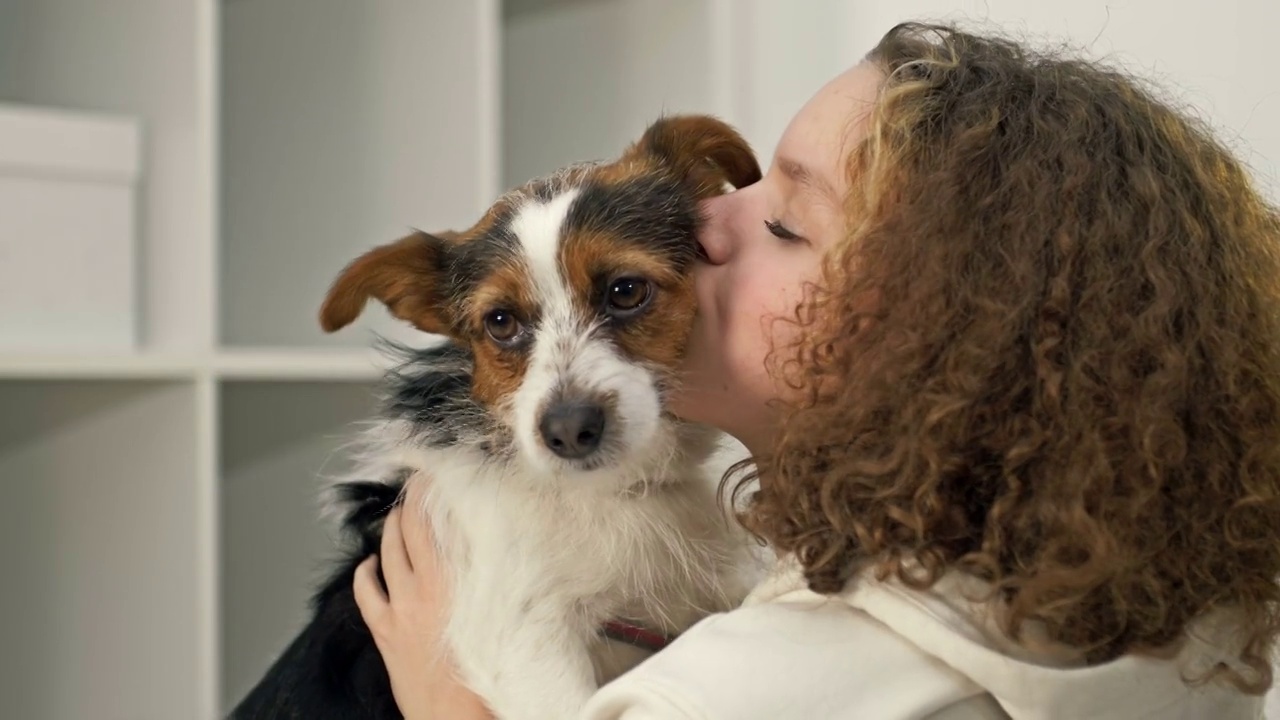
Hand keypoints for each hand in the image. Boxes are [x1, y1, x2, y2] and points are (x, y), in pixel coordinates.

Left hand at [353, 481, 492, 719]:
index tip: (437, 471)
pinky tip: (369, 564)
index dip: (432, 490)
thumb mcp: (508, 619)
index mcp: (456, 582)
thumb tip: (509, 548)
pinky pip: (367, 593)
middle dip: (411, 502)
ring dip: (392, 529)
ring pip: (387, 553)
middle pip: (409, 529)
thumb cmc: (492, 678)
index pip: (438, 519)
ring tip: (400, 515)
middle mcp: (425, 589)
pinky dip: (366, 572)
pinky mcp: (387, 633)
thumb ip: (503, 582)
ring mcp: (401, 610)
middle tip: (419, 485)